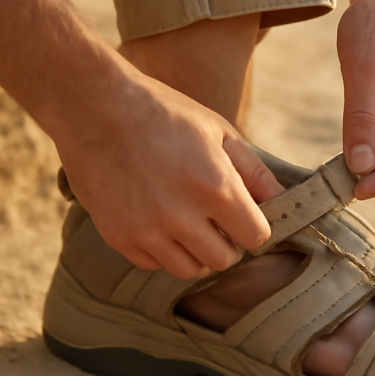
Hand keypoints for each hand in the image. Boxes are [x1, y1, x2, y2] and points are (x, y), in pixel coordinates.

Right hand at [55, 71, 283, 278]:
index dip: (253, 225)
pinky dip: (160, 249)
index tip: (243, 213)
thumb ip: (253, 171)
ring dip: (194, 250)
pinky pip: (153, 263)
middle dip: (225, 241)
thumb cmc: (163, 112)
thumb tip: (280, 202)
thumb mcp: (217, 130)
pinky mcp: (118, 236)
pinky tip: (155, 218)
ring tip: (185, 220)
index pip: (255, 237)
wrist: (94, 105)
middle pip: (223, 260)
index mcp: (214, 185)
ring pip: (188, 269)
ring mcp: (146, 229)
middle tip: (213, 217)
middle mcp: (180, 215)